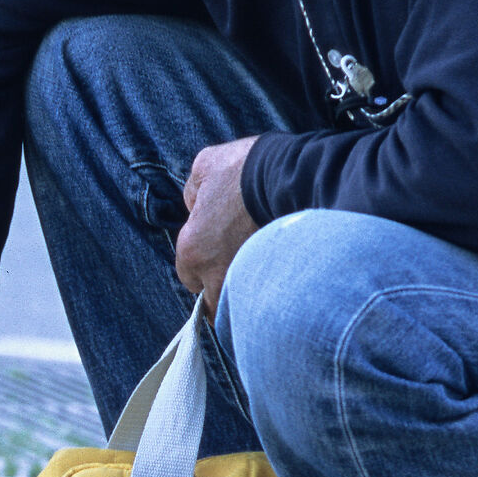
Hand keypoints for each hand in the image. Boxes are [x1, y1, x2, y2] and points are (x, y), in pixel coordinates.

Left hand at [175, 135, 261, 316]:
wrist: (288, 175)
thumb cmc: (241, 169)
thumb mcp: (203, 169)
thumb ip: (193, 194)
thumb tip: (197, 205)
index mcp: (192, 251)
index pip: (189, 279)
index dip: (200, 268)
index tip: (213, 257)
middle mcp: (216, 274)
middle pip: (213, 304)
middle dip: (221, 292)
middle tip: (234, 274)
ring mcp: (248, 281)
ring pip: (241, 308)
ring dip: (245, 299)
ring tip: (257, 284)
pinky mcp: (277, 280)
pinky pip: (268, 300)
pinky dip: (270, 294)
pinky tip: (278, 282)